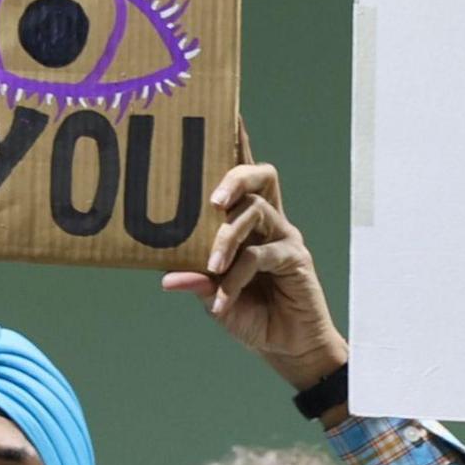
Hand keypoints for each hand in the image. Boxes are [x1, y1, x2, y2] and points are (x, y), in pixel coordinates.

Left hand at [160, 128, 347, 401]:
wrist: (288, 350)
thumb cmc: (251, 317)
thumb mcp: (216, 299)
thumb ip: (197, 282)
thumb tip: (167, 277)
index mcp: (250, 223)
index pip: (243, 175)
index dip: (237, 144)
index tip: (226, 113)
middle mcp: (270, 223)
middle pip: (260, 176)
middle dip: (234, 176)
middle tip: (211, 198)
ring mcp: (285, 239)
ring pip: (258, 213)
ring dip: (229, 235)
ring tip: (212, 262)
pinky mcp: (297, 261)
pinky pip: (263, 257)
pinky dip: (238, 278)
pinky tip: (223, 301)